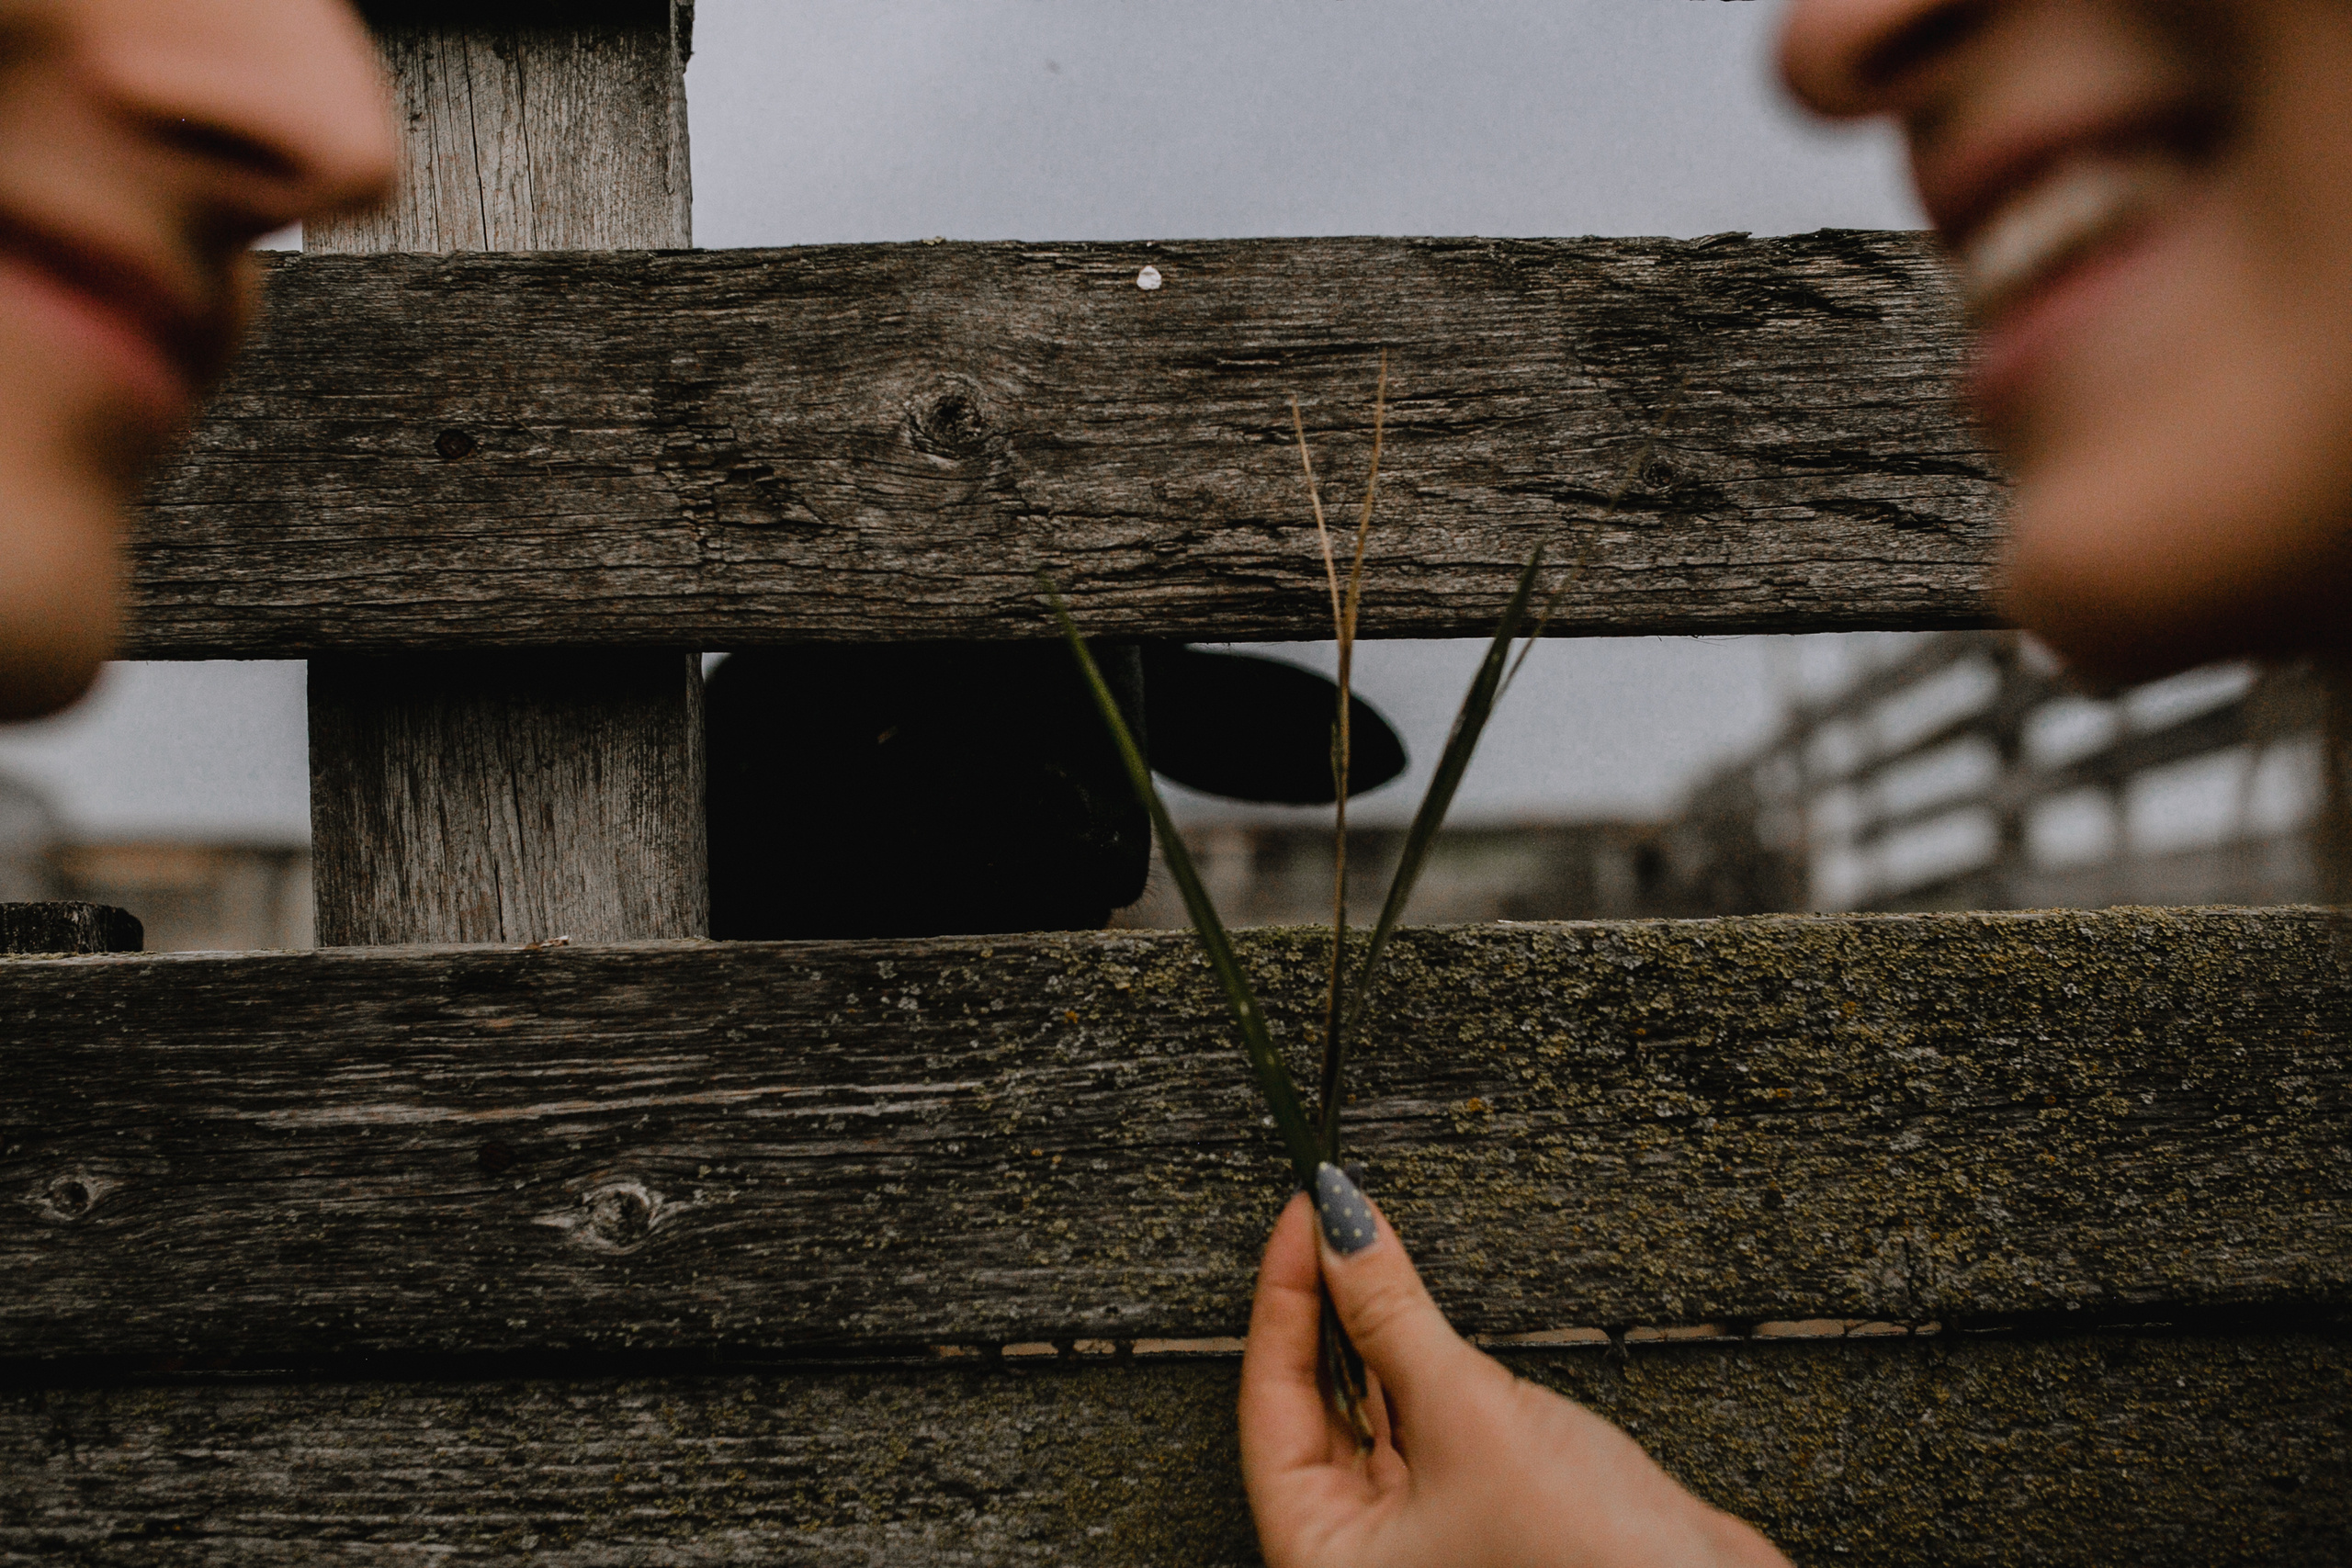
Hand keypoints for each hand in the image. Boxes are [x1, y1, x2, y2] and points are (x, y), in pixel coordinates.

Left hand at [1238, 1169, 1787, 1567]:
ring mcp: (1419, 1540)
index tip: (1305, 1217)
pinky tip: (1411, 1311)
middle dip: (1322, 1310)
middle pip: (1313, 1410)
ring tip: (1367, 1249)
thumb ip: (1392, 1316)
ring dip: (1368, 1333)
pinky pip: (1421, 1427)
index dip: (1283, 1300)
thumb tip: (1341, 1232)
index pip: (1270, 1406)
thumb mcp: (1468, 1416)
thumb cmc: (1589, 1562)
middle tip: (1333, 1219)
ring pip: (1368, 1415)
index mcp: (1322, 1558)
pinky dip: (1414, 1366)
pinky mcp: (1475, 1515)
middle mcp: (1361, 1557)